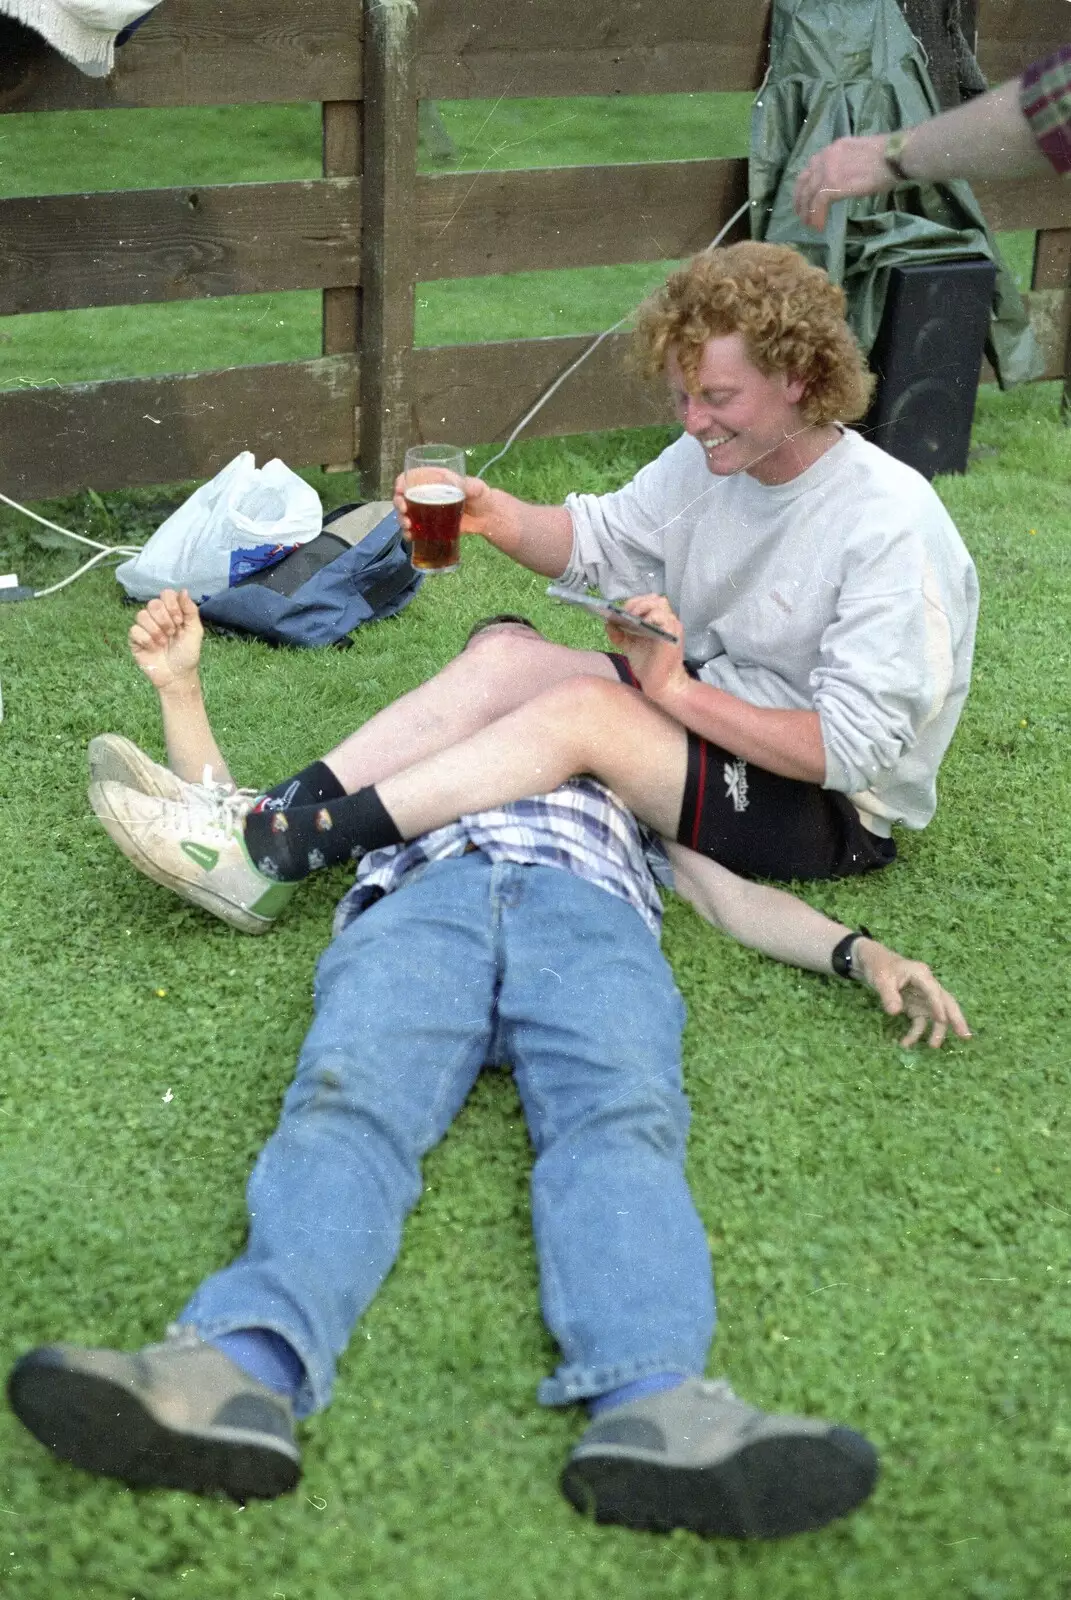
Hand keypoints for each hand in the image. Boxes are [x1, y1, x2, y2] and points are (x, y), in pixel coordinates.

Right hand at [128, 588, 202, 691]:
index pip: (166, 594)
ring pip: (141, 615)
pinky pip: (134, 630)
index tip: (180, 621)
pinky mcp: (135, 639)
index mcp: (171, 612)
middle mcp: (157, 617)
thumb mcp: (195, 631)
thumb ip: (190, 610)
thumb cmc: (187, 654)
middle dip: (164, 619)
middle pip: (153, 603)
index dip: (172, 605)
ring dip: (156, 630)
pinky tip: (154, 648)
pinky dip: (146, 640)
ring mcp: (145, 628)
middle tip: (172, 633)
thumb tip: (183, 590)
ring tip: (164, 643)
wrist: (178, 676)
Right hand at [392, 472, 496, 538]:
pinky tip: (410, 537)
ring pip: (406, 514)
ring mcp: (427, 511)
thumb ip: (470, 486)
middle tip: (404, 511)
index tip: (399, 490)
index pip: (412, 477)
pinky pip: (415, 529)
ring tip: (407, 527)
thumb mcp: (477, 488)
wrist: (487, 517)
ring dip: (402, 520)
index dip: (401, 482)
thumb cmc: (481, 496)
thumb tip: (463, 486)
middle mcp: (427, 494)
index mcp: (434, 480)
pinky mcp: (431, 526)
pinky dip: (409, 533)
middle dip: (399, 503)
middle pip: (404, 496)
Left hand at [604, 594, 688, 702]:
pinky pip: (663, 617)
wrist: (661, 685)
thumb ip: (620, 635)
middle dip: (637, 602)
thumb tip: (608, 623)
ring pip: (660, 603)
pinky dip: (651, 616)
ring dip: (643, 606)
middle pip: (655, 598)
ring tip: (632, 616)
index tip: (621, 610)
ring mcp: (672, 626)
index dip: (634, 602)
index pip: (649, 601)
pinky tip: (641, 623)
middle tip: (625, 612)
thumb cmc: (649, 667)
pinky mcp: (673, 633)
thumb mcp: (630, 648)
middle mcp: (667, 621)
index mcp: (658, 622)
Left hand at [793, 134, 899, 230]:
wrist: (895, 156)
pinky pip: (818, 204)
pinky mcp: (831, 184)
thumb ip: (846, 165)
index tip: (806, 197)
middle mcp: (826, 156)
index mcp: (834, 149)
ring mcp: (827, 170)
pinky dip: (817, 217)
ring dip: (807, 212)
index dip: (807, 184)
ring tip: (809, 224)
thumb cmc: (887, 157)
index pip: (812, 167)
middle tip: (802, 214)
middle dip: (801, 199)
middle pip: (805, 181)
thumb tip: (844, 180)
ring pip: (808, 194)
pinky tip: (820, 227)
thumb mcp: (860, 156)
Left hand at [854, 939, 970, 1048]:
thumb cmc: (879, 966)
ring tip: (933, 1046)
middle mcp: (927, 986)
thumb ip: (888, 995)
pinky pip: (920, 1022)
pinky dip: (915, 1033)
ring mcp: (923, 998)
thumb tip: (895, 1012)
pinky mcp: (916, 1007)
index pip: (934, 991)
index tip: (942, 1020)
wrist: (872, 963)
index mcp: (921, 975)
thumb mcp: (881, 979)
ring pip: (936, 1016)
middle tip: (965, 1036)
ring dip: (936, 1031)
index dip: (938, 1005)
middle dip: (956, 1019)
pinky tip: (905, 1043)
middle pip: (946, 1003)